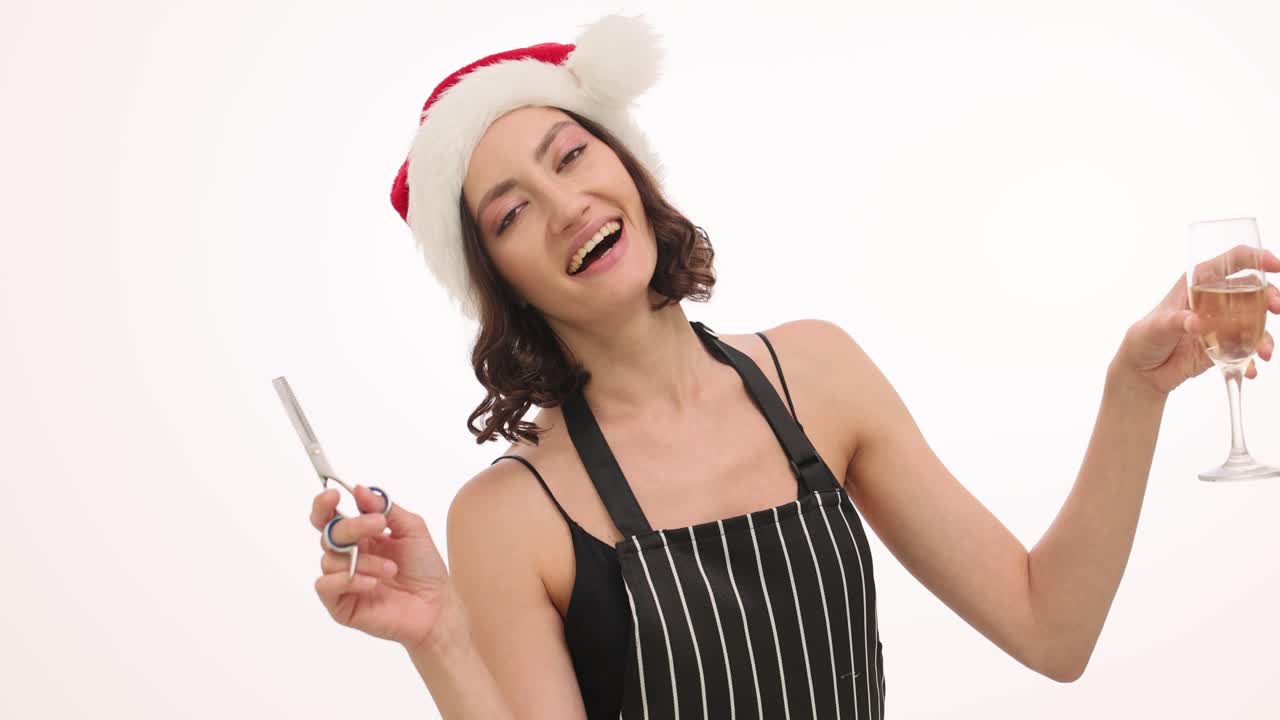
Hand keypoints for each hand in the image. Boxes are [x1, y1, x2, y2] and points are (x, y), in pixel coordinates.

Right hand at [310, 485, 457, 650]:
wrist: (435, 605)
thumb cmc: (425, 569)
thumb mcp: (411, 528)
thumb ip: (385, 508)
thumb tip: (360, 489)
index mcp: (361, 537)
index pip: (330, 517)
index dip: (325, 505)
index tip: (334, 495)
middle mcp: (348, 556)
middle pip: (328, 534)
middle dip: (352, 526)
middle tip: (378, 525)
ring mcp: (342, 581)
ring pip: (330, 559)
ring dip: (363, 560)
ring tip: (391, 569)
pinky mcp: (340, 604)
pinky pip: (326, 586)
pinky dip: (348, 580)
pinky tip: (372, 583)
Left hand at [1115, 248, 1279, 395]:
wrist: (1142, 371)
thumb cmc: (1144, 339)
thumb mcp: (1156, 327)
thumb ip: (1176, 322)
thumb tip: (1196, 323)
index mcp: (1197, 282)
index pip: (1231, 261)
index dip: (1256, 258)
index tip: (1275, 265)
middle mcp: (1214, 299)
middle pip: (1253, 289)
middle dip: (1270, 296)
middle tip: (1275, 308)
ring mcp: (1223, 323)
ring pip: (1255, 320)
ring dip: (1265, 334)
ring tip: (1263, 352)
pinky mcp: (1225, 345)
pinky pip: (1247, 349)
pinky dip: (1253, 359)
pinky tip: (1251, 370)